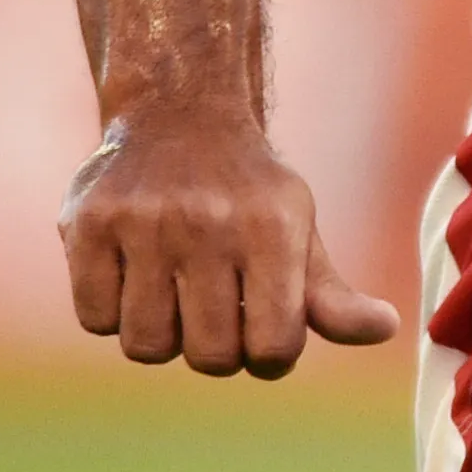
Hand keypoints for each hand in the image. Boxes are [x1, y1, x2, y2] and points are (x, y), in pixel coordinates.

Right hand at [58, 104, 399, 378]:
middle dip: (217, 350)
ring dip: (161, 335)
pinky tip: (131, 276)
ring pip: (146, 346)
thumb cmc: (248, 193)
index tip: (263, 332)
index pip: (274, 347)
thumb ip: (331, 296)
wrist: (181, 114)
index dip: (270, 357)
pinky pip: (95, 321)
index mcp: (273, 229)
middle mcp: (209, 223)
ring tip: (172, 294)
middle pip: (210, 357)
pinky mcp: (86, 225)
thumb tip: (385, 331)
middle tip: (215, 311)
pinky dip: (111, 314)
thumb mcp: (298, 232)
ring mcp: (143, 224)